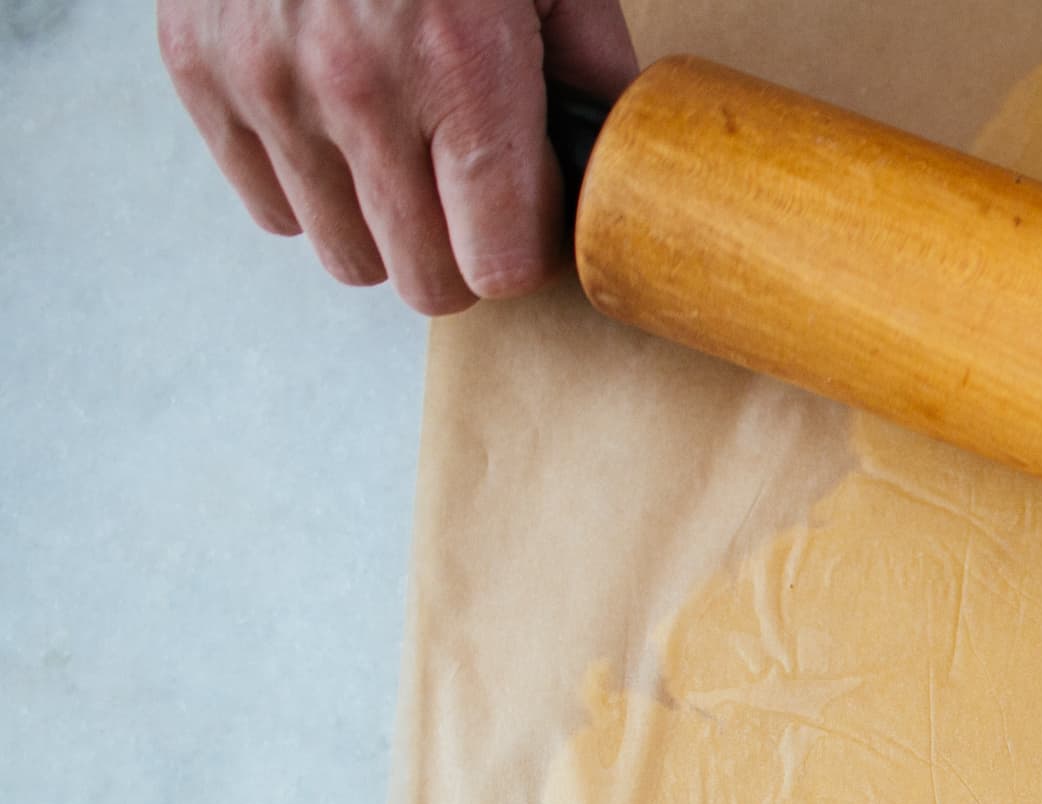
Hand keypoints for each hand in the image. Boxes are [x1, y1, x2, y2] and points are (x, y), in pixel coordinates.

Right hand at [159, 0, 637, 314]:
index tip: (530, 218)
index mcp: (460, 66)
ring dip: (384, 228)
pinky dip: (309, 188)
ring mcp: (268, 84)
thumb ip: (592, 64)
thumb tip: (619, 147)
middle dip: (462, 252)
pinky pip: (269, 206)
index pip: (500, 263)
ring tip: (404, 161)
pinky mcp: (201, 71)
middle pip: (424, 281)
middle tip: (472, 198)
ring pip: (344, 257)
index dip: (527, 250)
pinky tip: (340, 135)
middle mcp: (357, 89)